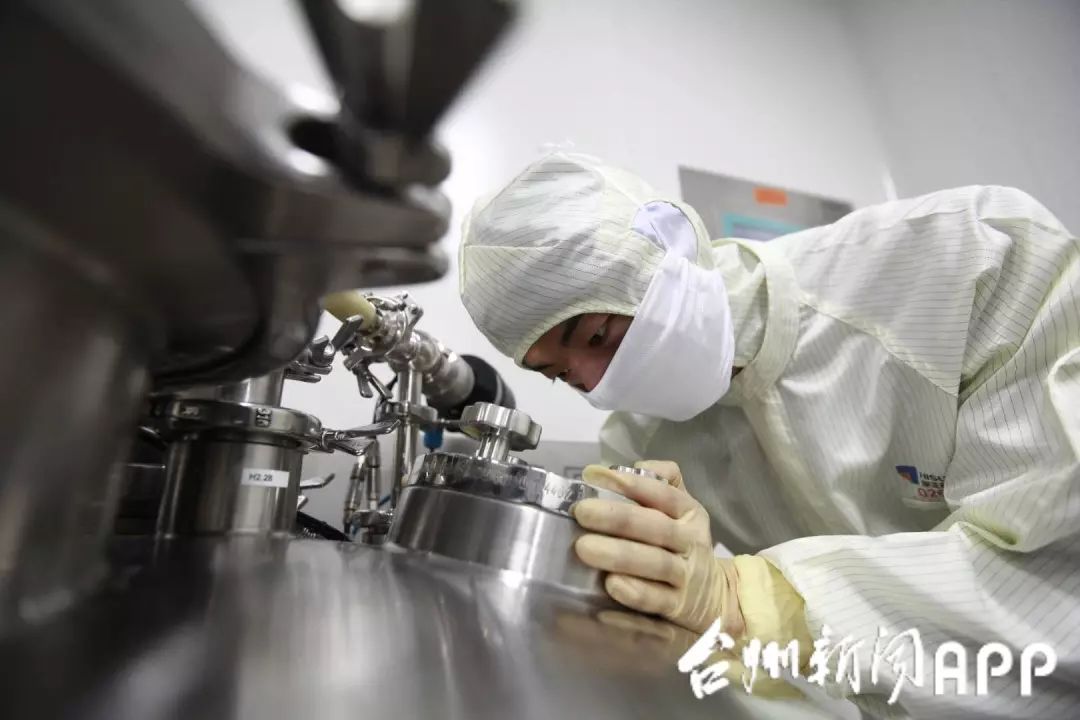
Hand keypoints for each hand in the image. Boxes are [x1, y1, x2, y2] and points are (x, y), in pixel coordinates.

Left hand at [572, 461, 744, 636]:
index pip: (665, 494)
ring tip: (584, 548)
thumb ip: (661, 482)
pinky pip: (656, 602)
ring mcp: (686, 578)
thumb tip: (635, 466)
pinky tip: (609, 588)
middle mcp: (691, 543)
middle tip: (582, 512)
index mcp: (689, 514)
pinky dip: (634, 596)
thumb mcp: (681, 509)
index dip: (633, 485)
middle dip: (619, 519)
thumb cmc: (682, 544)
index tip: (595, 476)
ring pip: (656, 565)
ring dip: (620, 556)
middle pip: (658, 528)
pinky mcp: (677, 609)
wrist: (715, 597)